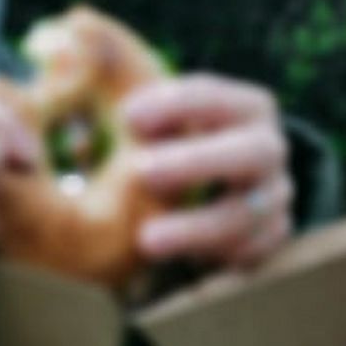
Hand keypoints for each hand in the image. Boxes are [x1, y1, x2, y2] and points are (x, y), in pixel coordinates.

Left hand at [122, 73, 292, 268]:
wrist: (224, 196)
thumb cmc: (176, 147)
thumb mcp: (156, 119)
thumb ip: (123, 100)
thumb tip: (70, 84)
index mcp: (247, 108)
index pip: (216, 97)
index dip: (175, 104)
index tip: (128, 116)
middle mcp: (270, 149)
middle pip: (250, 152)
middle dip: (196, 162)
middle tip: (143, 172)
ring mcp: (275, 197)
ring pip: (245, 215)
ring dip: (194, 227)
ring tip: (146, 240)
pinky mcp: (270, 240)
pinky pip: (249, 253)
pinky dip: (211, 258)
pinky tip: (177, 262)